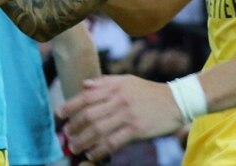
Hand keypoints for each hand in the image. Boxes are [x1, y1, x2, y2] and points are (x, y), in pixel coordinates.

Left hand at [59, 75, 181, 160]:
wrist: (176, 101)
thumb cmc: (149, 91)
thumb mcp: (127, 80)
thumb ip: (104, 83)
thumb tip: (84, 85)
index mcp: (115, 87)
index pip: (86, 97)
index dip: (70, 106)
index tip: (59, 114)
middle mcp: (119, 100)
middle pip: (89, 115)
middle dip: (75, 126)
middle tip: (66, 135)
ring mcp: (127, 115)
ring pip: (99, 130)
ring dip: (83, 140)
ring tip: (75, 147)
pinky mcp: (136, 129)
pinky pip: (113, 142)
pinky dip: (100, 150)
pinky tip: (92, 155)